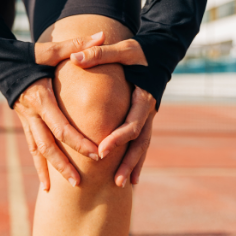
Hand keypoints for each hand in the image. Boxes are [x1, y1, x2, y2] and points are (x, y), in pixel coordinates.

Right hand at [14, 32, 106, 190]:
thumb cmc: (26, 54)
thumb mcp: (50, 49)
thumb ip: (78, 45)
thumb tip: (103, 34)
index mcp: (41, 98)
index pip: (62, 126)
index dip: (79, 141)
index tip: (96, 153)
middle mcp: (31, 114)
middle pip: (48, 146)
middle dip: (64, 165)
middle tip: (80, 183)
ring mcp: (25, 121)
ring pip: (38, 152)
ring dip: (51, 171)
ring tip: (62, 190)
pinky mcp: (24, 123)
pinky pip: (32, 149)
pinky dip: (39, 166)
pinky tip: (46, 184)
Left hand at [70, 39, 155, 186]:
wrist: (161, 52)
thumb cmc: (139, 51)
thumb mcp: (122, 50)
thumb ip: (98, 54)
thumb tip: (74, 58)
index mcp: (143, 98)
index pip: (131, 124)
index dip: (117, 139)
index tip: (101, 151)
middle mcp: (148, 111)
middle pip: (140, 142)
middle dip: (128, 162)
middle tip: (116, 180)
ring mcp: (148, 117)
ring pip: (142, 146)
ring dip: (133, 165)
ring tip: (123, 185)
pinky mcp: (144, 119)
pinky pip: (141, 143)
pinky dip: (136, 159)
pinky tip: (130, 176)